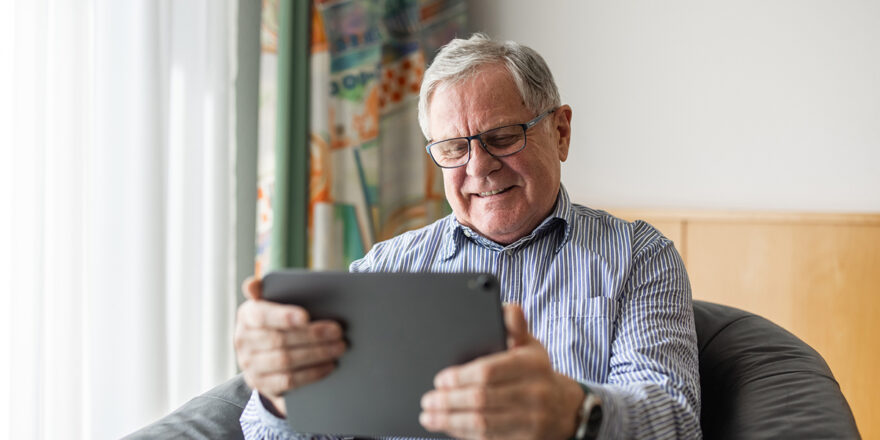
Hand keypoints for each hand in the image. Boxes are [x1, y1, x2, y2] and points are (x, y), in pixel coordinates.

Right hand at [234, 276, 346, 416]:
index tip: (306, 316)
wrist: (265, 357)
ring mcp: (250, 365)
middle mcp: (243, 340)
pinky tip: (329, 365)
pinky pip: (288, 381)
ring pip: (286, 361)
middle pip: (280, 340)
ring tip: (339, 347)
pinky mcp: (261, 384)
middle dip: (312, 336)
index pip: (262, 315)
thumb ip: (270, 291)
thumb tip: (251, 285)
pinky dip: (312, 373)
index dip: (283, 316)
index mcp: (246, 315)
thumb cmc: (278, 322)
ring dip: (316, 354)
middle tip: (338, 331)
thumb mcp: (274, 304)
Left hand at [419, 304, 585, 439]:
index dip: (460, 377)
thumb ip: (515, 325)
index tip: (440, 379)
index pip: (489, 371)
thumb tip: (509, 308)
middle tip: (428, 399)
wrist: (564, 408)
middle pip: (481, 399)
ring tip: (429, 415)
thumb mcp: (530, 345)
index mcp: (533, 365)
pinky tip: (447, 426)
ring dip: (450, 420)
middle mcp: (535, 393)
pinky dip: (462, 433)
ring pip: (482, 424)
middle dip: (449, 400)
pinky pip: (487, 439)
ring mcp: (532, 421)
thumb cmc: (536, 372)